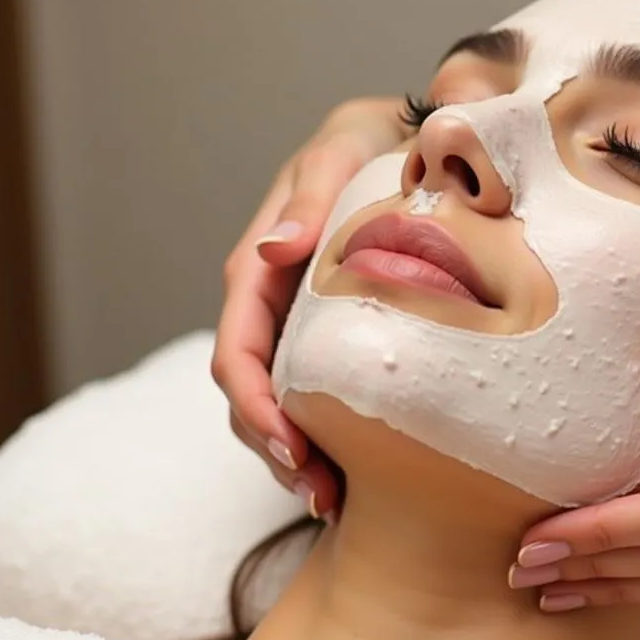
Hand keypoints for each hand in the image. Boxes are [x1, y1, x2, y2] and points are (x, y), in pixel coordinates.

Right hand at [212, 97, 406, 518]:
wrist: (401, 139)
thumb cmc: (366, 144)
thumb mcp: (337, 155)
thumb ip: (306, 199)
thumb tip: (272, 251)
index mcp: (259, 272)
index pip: (238, 350)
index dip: (256, 404)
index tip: (290, 445)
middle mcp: (270, 308)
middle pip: (249, 394)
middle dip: (275, 447)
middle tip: (320, 494)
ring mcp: (296, 328)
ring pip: (275, 405)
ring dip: (294, 457)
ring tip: (331, 500)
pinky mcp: (327, 339)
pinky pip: (312, 396)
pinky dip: (322, 437)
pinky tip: (351, 471)